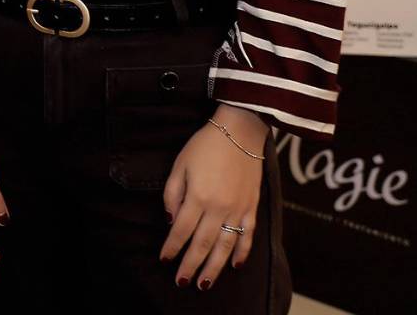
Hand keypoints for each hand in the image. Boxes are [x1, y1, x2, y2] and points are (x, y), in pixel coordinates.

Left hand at [160, 105, 267, 290]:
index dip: (172, 247)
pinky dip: (242, 252)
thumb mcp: (180, 164)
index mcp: (198, 196)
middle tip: (181, 282)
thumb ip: (172, 193)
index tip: (164, 259)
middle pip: (202, 244)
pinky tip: (235, 265)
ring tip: (205, 284)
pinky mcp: (252, 207)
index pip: (181, 230)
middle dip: (190, 265)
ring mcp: (238, 209)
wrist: (240, 131)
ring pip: (225, 246)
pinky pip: (248, 236)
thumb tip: (172, 220)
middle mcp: (219, 208)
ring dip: (214, 268)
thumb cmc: (205, 145)